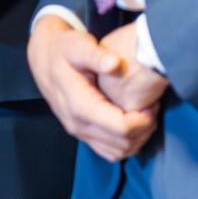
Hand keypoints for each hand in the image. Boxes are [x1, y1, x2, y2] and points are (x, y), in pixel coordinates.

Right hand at [28, 15, 159, 161]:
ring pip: (118, 152)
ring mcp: (80, 132)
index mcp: (79, 106)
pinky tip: (134, 123)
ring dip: (138, 138)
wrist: (44, 59)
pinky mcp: (83, 134)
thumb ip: (97, 55)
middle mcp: (78, 124)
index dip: (143, 119)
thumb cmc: (63, 50)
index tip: (152, 102)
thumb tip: (115, 63)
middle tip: (153, 106)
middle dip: (144, 128)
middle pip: (123, 143)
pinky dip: (127, 143)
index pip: (120, 128)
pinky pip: (110, 151)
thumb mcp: (79, 46)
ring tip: (145, 114)